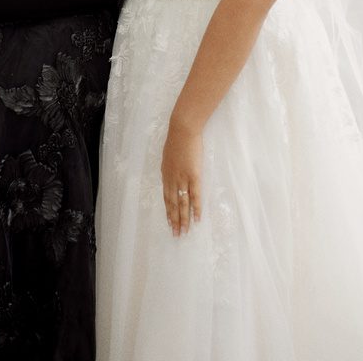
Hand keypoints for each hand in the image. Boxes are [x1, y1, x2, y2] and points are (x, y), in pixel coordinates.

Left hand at [161, 114, 202, 235]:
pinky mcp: (194, 176)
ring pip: (182, 204)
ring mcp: (182, 179)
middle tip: (175, 234)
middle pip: (172, 204)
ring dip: (183, 219)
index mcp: (166, 175)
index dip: (168, 210)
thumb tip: (169, 172)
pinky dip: (195, 209)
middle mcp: (172, 180)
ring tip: (184, 232)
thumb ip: (169, 165)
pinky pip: (194, 196)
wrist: (183, 130)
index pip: (166, 197)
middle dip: (174, 220)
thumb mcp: (168, 154)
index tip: (169, 222)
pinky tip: (196, 219)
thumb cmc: (177, 138)